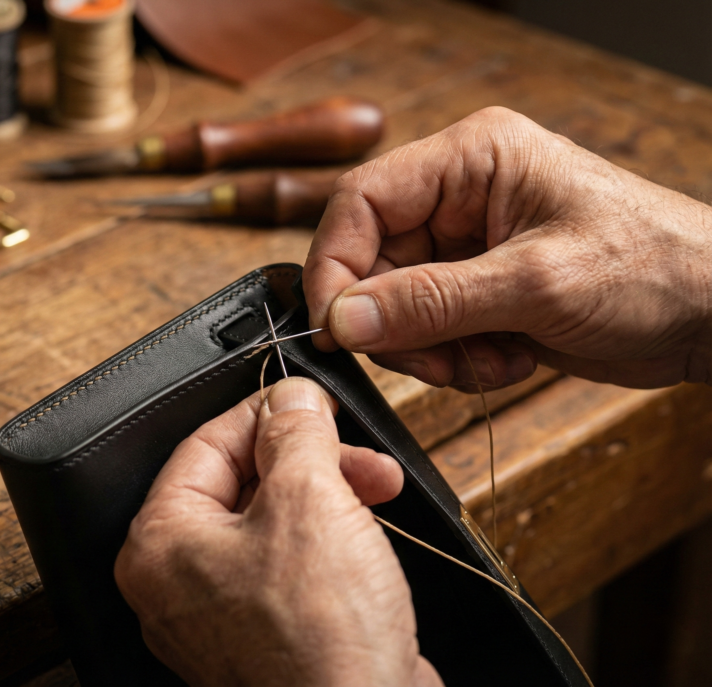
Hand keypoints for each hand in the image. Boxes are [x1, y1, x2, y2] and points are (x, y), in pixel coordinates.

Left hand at [115, 377, 442, 686]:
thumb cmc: (322, 636)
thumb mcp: (310, 500)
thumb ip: (295, 432)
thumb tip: (290, 395)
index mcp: (161, 544)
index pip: (204, 446)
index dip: (263, 412)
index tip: (307, 398)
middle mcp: (178, 583)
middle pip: (240, 484)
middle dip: (308, 458)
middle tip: (355, 450)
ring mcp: (220, 617)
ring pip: (270, 523)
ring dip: (328, 493)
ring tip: (380, 485)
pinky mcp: (264, 638)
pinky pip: (287, 566)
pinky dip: (328, 540)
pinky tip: (368, 529)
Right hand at [305, 106, 711, 389]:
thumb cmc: (655, 268)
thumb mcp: (535, 285)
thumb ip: (431, 302)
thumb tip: (343, 318)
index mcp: (472, 159)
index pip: (362, 202)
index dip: (338, 265)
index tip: (336, 326)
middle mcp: (461, 196)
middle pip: (373, 261)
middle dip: (396, 323)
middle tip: (432, 359)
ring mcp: (469, 245)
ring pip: (396, 305)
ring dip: (431, 349)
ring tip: (487, 359)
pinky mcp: (480, 289)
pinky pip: (429, 331)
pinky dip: (457, 359)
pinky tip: (508, 359)